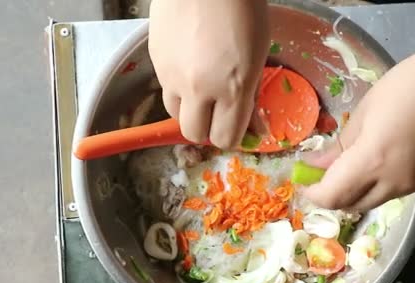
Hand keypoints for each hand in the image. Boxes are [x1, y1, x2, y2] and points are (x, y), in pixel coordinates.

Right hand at [148, 0, 269, 148]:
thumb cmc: (242, 10)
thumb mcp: (259, 55)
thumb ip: (252, 94)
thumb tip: (256, 128)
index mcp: (232, 88)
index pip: (225, 138)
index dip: (231, 137)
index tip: (235, 127)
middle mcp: (199, 88)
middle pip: (195, 134)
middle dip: (208, 128)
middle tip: (218, 112)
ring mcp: (172, 75)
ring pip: (175, 114)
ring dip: (189, 109)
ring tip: (201, 87)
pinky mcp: (155, 60)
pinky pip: (165, 87)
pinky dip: (178, 86)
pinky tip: (189, 64)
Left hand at [303, 45, 414, 210]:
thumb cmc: (410, 85)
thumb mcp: (366, 110)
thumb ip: (340, 144)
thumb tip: (317, 164)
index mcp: (372, 161)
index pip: (331, 196)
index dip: (313, 193)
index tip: (302, 178)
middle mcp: (392, 183)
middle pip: (350, 205)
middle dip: (330, 195)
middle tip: (320, 173)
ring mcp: (411, 186)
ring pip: (370, 202)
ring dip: (352, 192)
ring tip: (346, 167)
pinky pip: (389, 193)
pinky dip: (373, 187)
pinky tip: (372, 166)